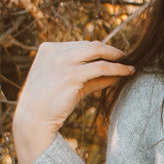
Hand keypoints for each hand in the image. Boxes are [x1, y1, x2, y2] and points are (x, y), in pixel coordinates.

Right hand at [13, 41, 132, 163]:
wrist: (34, 119)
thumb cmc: (50, 103)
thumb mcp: (67, 83)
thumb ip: (88, 75)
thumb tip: (115, 74)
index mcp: (49, 49)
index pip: (81, 44)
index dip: (100, 50)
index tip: (114, 55)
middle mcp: (55, 52)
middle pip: (91, 45)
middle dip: (111, 51)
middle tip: (126, 57)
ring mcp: (62, 62)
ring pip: (98, 51)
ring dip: (117, 58)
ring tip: (130, 64)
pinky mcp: (71, 75)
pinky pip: (101, 67)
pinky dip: (117, 69)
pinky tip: (127, 72)